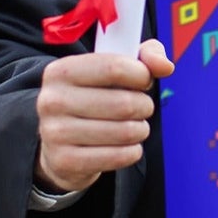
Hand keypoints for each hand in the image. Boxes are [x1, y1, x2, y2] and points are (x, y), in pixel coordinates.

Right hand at [34, 38, 174, 193]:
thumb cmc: (94, 98)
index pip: (114, 67)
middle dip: (144, 106)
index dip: (141, 75)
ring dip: (140, 130)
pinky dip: (132, 151)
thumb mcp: (114, 68)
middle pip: (124, 103)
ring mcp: (55, 133)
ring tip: (134, 126)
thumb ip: (145, 56)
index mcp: (61, 71)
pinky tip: (126, 146)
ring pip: (125, 132)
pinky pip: (118, 157)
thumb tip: (165, 66)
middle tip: (141, 108)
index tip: (144, 80)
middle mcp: (52, 100)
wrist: (59, 143)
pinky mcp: (65, 161)